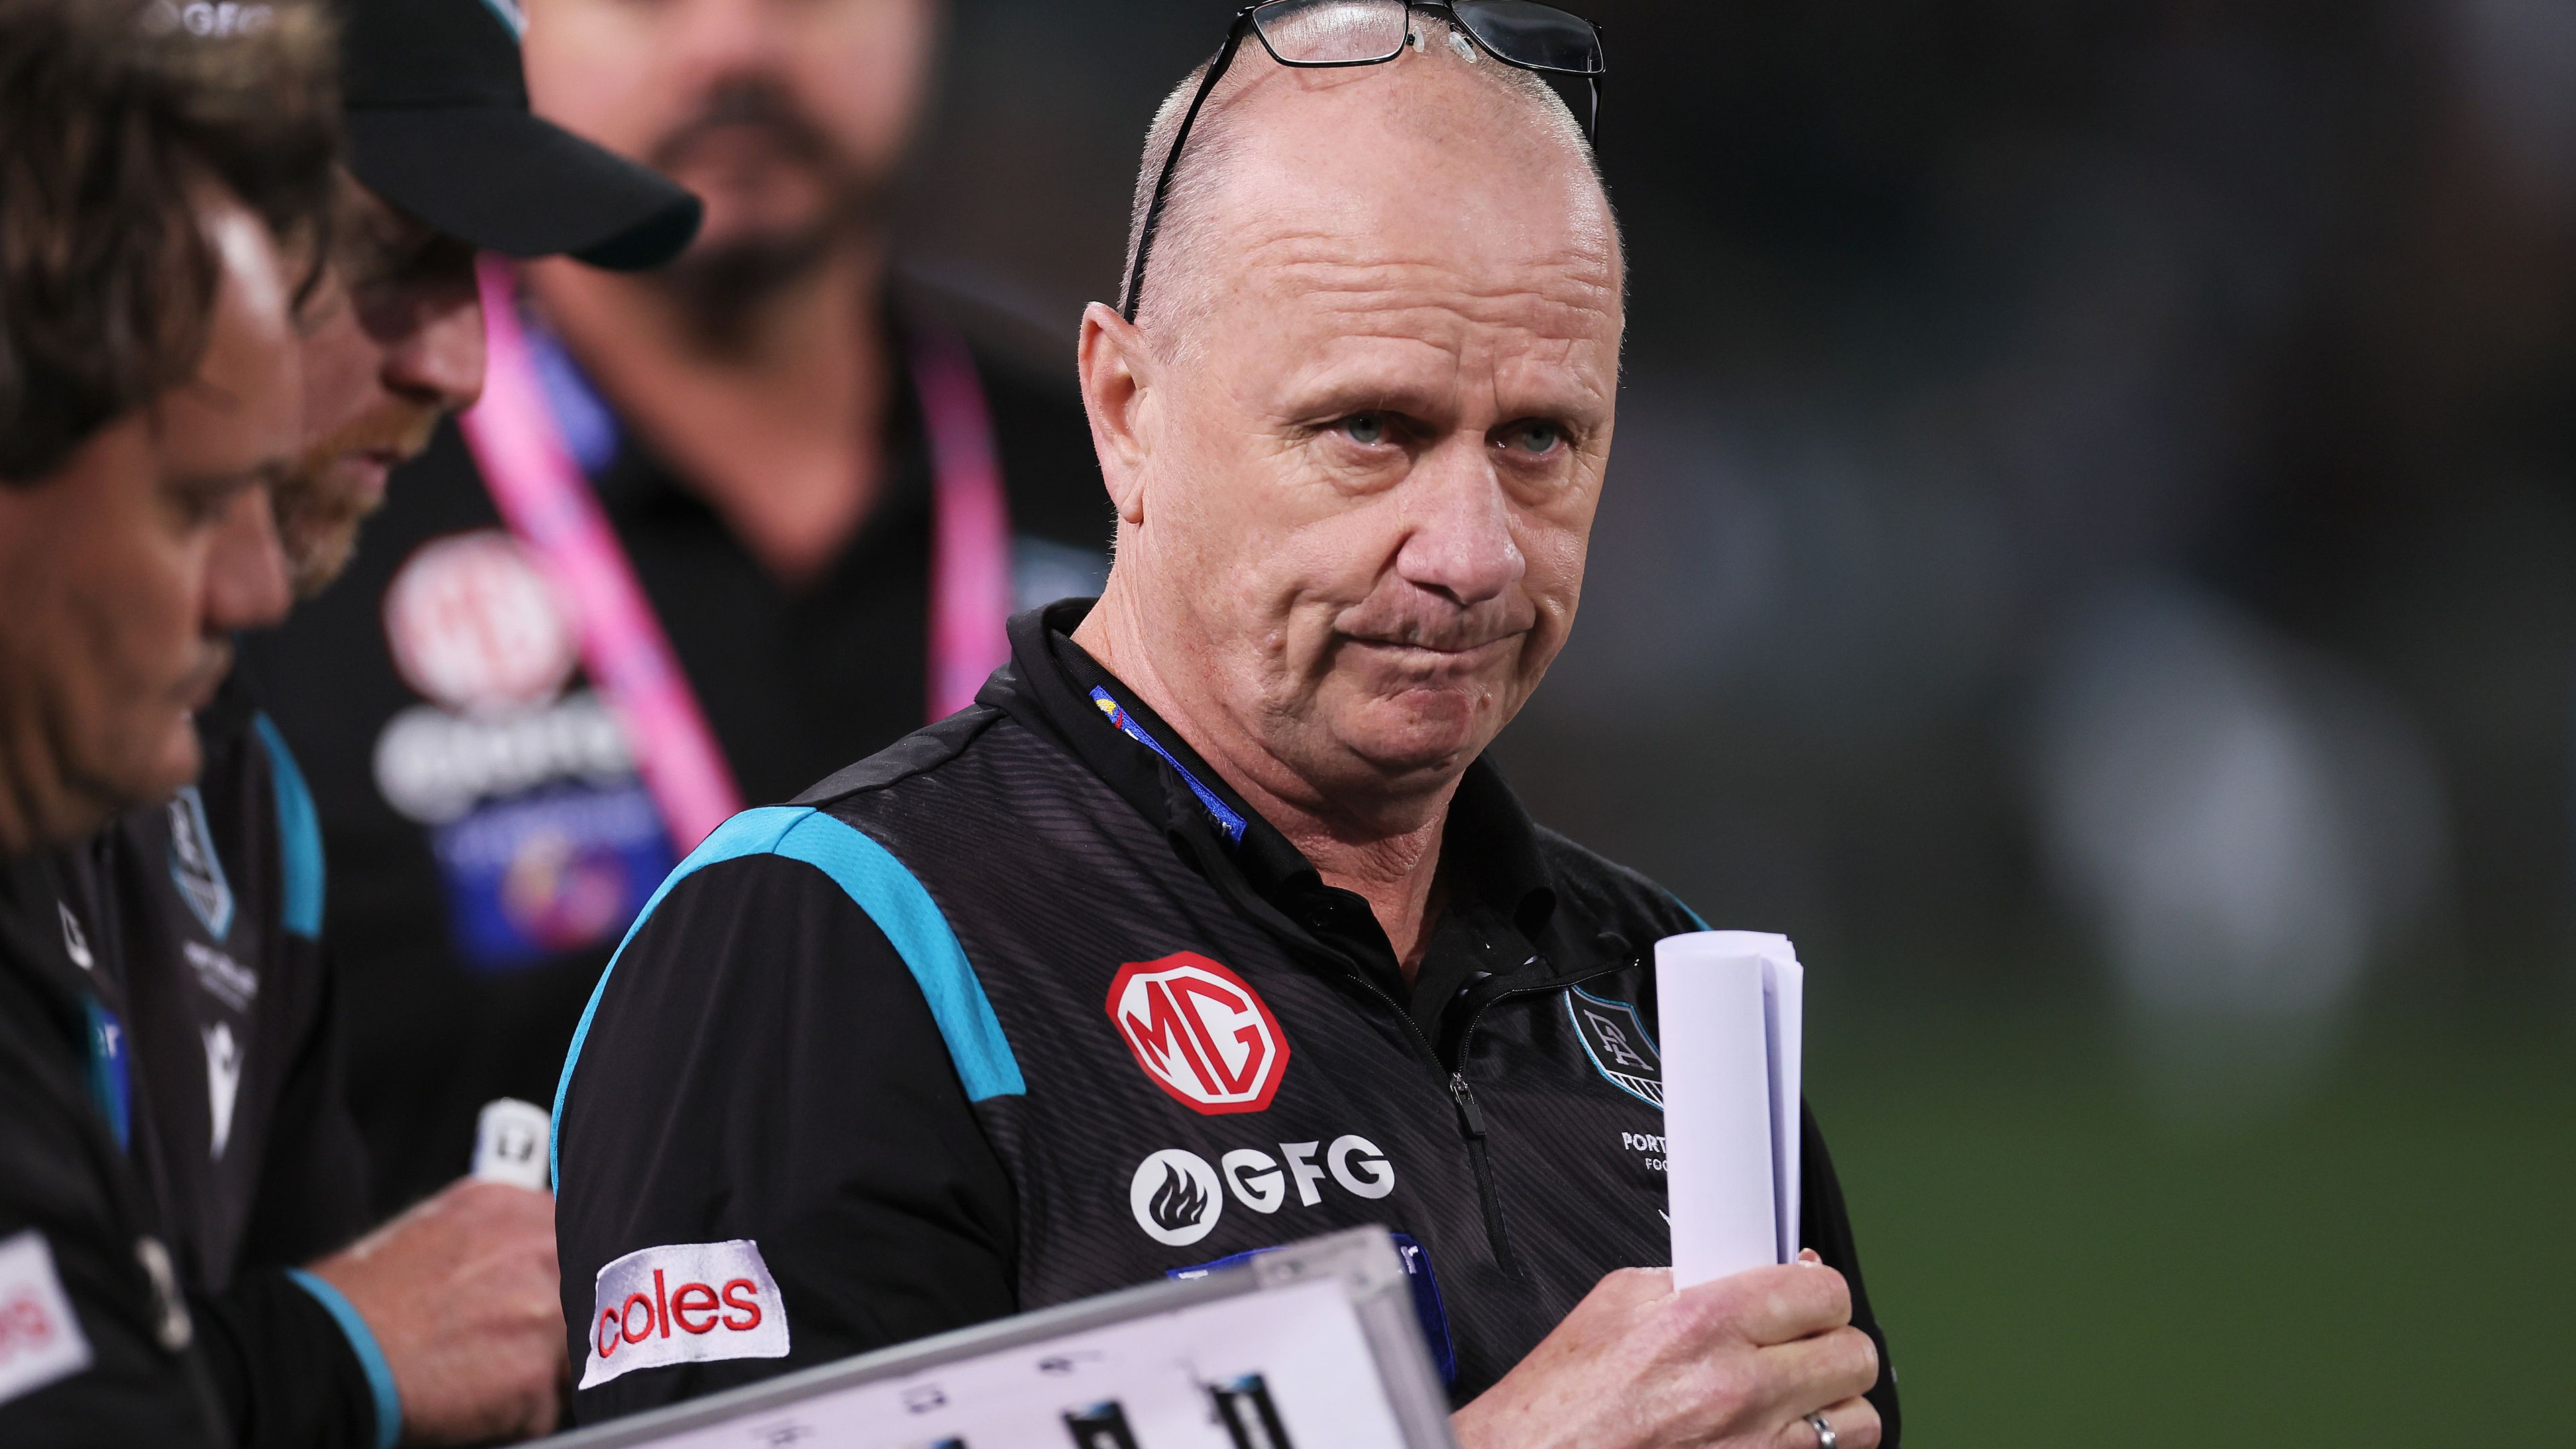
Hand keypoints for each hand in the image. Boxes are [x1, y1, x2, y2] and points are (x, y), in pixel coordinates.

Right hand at [307, 1177, 566, 1443]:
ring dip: (538, 1370)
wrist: (325, 1351)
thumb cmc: (366, 1296)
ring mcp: (542, 1312)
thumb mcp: (439, 1224)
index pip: (583, 1239)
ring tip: (480, 1370)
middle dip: (559, 1324)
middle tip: (508, 1342)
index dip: (569, 1276)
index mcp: (516, 1208)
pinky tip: (469, 1399)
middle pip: (588, 1296)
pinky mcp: (534, 1374)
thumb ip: (502, 1228)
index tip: (557, 1295)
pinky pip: (545, 1405)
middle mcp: (540, 1250)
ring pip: (573, 1351)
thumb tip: (544, 1243)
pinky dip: (514, 1413)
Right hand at [1451, 1252, 1880, 1448]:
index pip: (1821, 1290)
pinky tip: (1771, 1437)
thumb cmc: (1557, 1405)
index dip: (1817, 1289)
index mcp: (1701, 1325)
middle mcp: (1736, 1391)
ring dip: (1831, 1407)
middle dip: (1832, 1344)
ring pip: (1856, 1422)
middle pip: (1854, 1355)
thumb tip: (1740, 1269)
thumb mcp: (1613, 1306)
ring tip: (1795, 1399)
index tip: (1807, 1295)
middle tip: (1804, 1345)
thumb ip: (1687, 1279)